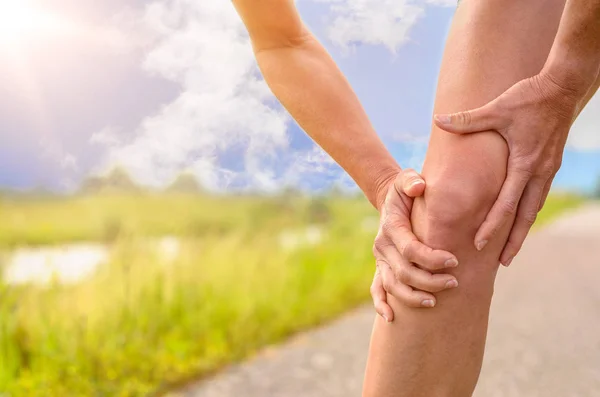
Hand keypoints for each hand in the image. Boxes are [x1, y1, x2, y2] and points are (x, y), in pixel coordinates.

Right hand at [371, 169, 458, 322]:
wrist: (392, 200)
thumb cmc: (406, 189)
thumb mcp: (407, 178)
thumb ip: (412, 181)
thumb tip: (418, 187)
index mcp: (391, 226)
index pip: (410, 248)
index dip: (431, 258)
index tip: (454, 260)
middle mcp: (382, 245)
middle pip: (403, 271)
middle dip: (429, 280)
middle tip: (454, 283)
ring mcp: (380, 259)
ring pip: (392, 285)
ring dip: (411, 296)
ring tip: (434, 302)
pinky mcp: (381, 267)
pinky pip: (376, 289)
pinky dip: (381, 304)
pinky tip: (392, 319)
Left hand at [434, 71, 582, 266]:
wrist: (563, 86)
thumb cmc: (529, 97)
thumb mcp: (496, 108)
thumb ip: (466, 119)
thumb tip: (437, 120)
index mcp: (525, 164)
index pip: (506, 204)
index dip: (493, 226)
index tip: (480, 245)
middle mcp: (539, 172)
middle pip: (526, 216)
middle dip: (514, 241)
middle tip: (503, 263)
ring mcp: (548, 169)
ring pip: (535, 207)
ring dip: (523, 229)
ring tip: (513, 247)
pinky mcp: (551, 164)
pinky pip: (538, 195)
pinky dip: (529, 211)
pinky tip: (521, 217)